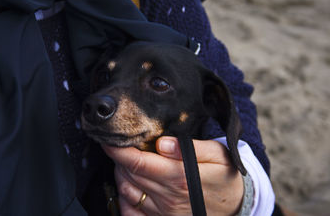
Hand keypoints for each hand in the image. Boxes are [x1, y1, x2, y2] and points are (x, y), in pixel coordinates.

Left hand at [102, 137, 243, 215]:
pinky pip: (131, 214)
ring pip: (127, 192)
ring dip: (120, 175)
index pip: (137, 162)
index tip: (109, 140)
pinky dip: (123, 200)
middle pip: (128, 175)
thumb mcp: (217, 155)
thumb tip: (162, 143)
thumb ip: (189, 148)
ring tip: (126, 163)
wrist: (237, 205)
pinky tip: (129, 187)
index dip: (118, 151)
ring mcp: (163, 213)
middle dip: (118, 159)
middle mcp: (167, 197)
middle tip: (121, 147)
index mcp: (178, 176)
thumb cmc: (225, 176)